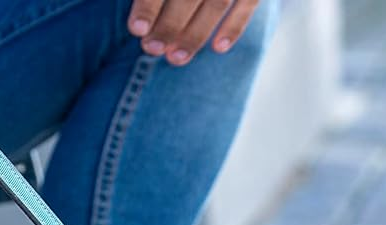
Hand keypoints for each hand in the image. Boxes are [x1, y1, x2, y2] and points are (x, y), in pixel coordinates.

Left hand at [127, 0, 261, 64]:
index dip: (148, 4)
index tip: (136, 30)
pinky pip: (248, 3)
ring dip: (195, 34)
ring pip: (217, 2)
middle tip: (151, 49)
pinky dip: (235, 26)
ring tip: (175, 58)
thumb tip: (139, 19)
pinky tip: (218, 48)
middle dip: (169, 25)